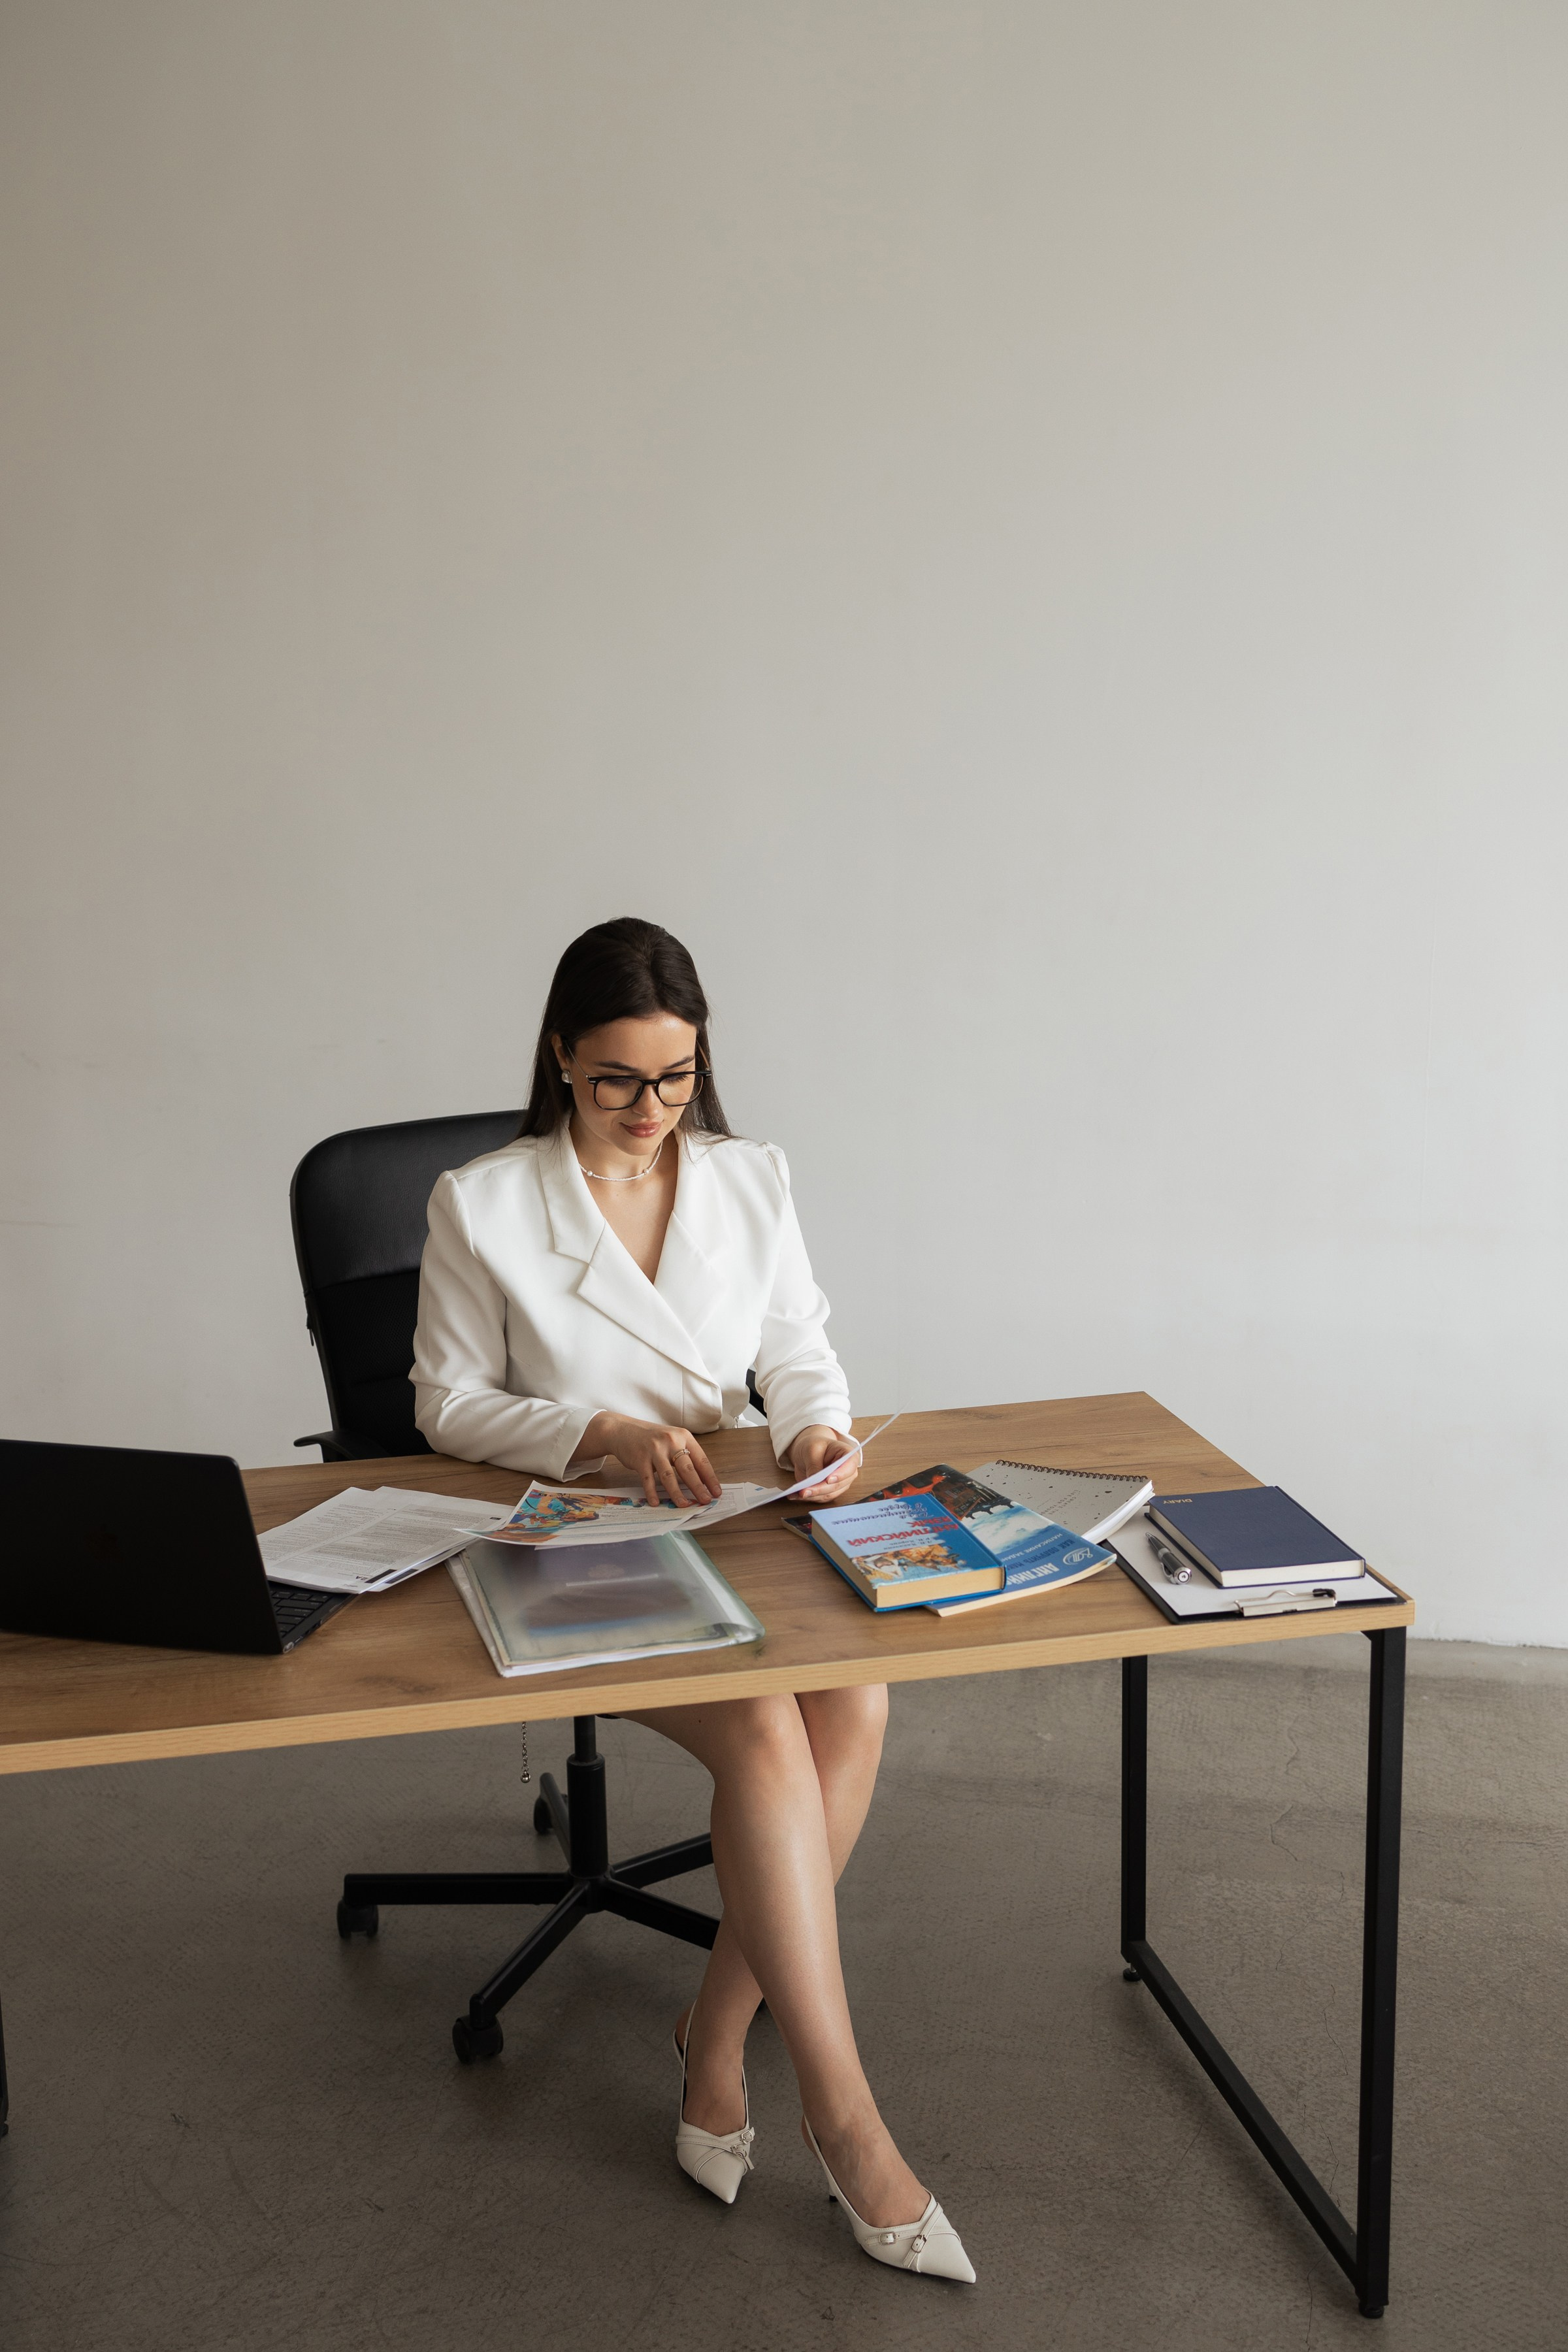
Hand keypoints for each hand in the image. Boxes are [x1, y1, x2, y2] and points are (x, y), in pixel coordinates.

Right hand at [581, 1413, 722, 1507]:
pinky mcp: (640, 1458)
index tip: (716, 1492)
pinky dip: (652, 1492)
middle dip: (698, 1487)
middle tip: (706, 1501)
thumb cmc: (651, 1438)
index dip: (710, 1478)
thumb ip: (684, 1455)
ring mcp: (654, 1450)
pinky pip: (648, 1479)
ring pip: (669, 1476)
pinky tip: (656, 1502)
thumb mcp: (672, 1440)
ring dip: (677, 1493)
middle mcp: (670, 1441)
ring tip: (684, 1505)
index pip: (701, 1460)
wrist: (623, 1430)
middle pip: (688, 1469)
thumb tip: (701, 1481)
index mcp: (683, 1436)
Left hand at [788, 1426, 859, 1501]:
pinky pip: (820, 1498)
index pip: (850, 1466)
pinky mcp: (829, 1491)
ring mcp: (839, 1483)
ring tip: (799, 1493)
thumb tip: (813, 1482)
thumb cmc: (814, 1446)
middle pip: (838, 1484)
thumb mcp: (811, 1450)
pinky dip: (808, 1497)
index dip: (841, 1474)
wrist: (808, 1452)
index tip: (828, 1480)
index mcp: (847, 1454)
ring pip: (829, 1494)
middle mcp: (847, 1471)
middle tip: (805, 1490)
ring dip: (813, 1495)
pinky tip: (795, 1495)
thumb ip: (814, 1465)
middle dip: (820, 1489)